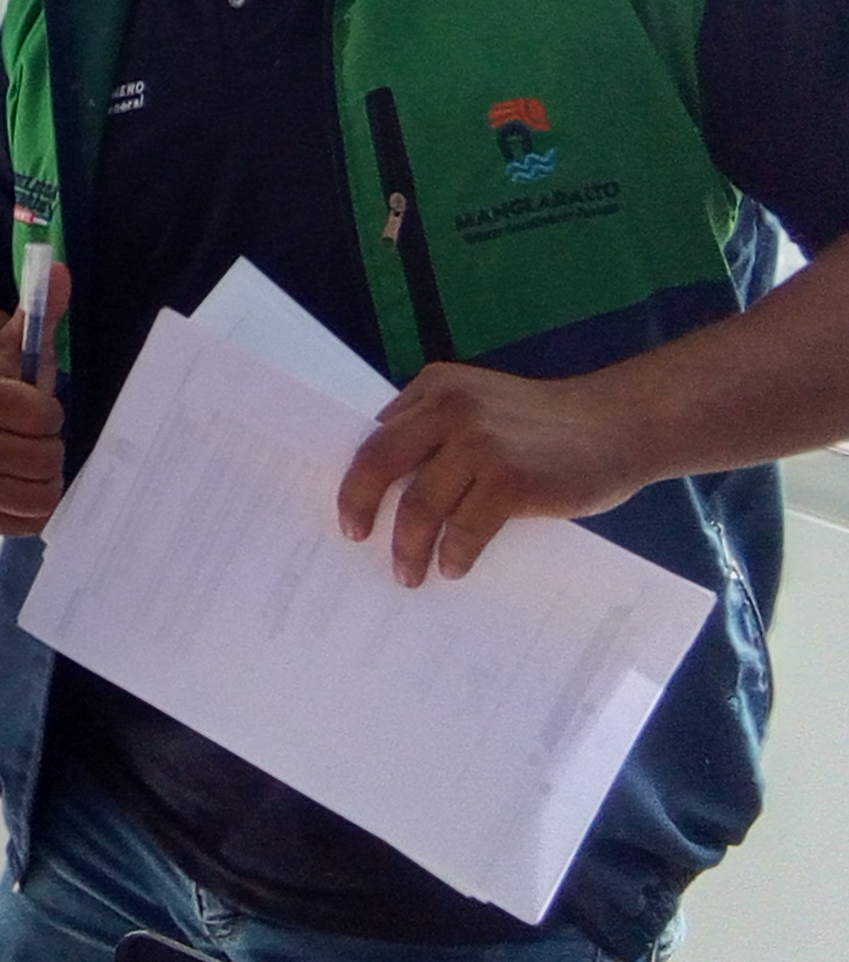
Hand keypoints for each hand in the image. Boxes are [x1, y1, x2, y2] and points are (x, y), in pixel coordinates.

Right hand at [0, 317, 62, 536]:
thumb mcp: (22, 340)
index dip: (49, 408)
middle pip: (44, 458)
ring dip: (46, 476)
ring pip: (40, 494)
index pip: (42, 415)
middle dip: (50, 444)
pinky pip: (27, 520)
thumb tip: (62, 270)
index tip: (34, 401)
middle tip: (33, 432)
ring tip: (30, 455)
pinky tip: (22, 479)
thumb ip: (44, 308)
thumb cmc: (3, 377)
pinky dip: (34, 504)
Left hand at [337, 363, 654, 586]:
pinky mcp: (511, 480)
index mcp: (435, 388)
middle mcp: (450, 408)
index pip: (376, 434)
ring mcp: (480, 444)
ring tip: (406, 573)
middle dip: (359, 506)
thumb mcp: (480, 403)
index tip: (342, 509)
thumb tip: (386, 484)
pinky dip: (453, 553)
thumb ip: (436, 427)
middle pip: (380, 463)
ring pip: (419, 504)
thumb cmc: (545, 423)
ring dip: (407, 546)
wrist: (620, 423)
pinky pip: (465, 527)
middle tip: (355, 537)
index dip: (354, 476)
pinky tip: (452, 568)